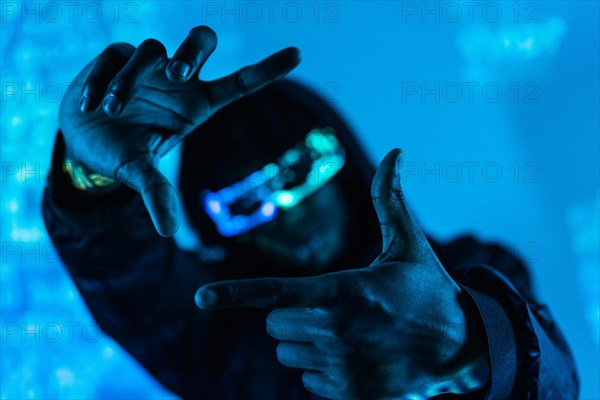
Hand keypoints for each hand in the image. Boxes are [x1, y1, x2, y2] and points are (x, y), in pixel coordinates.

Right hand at [59, 26, 300, 236]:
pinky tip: (91, 105)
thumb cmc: (124, 155)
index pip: (240, 82)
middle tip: (177, 74)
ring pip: (152, 50)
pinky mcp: (117, 59)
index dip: (268, 69)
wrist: (83, 143)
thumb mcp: (140, 174)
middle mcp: (178, 80)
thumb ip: (157, 194)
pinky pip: (115, 55)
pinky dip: (102, 78)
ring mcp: (148, 67)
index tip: (297, 55)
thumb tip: (169, 231)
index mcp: (196, 105)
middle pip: (202, 42)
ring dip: (130, 81)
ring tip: (111, 110)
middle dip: (193, 51)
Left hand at [195, 149, 489, 398]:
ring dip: (305, 341)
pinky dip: (321, 367)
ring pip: (287, 352)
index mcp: (346, 292)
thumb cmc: (428, 291)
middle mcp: (338, 333)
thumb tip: (394, 151)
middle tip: (331, 305)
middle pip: (274, 323)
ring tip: (348, 332)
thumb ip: (391, 200)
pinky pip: (307, 379)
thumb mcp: (410, 246)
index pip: (278, 293)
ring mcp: (342, 369)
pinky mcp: (349, 395)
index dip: (237, 293)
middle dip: (290, 312)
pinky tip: (356, 356)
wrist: (463, 349)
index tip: (202, 298)